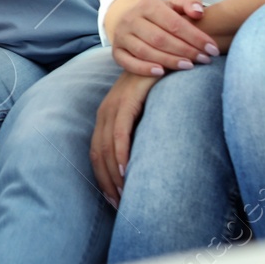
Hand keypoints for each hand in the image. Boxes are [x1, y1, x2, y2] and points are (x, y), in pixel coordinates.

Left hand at [91, 71, 157, 205]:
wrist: (167, 57)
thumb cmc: (161, 89)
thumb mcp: (147, 113)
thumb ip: (141, 133)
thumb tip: (145, 162)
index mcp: (106, 116)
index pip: (97, 153)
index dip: (102, 178)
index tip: (112, 200)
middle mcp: (105, 111)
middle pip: (98, 154)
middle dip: (106, 182)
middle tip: (119, 206)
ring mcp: (113, 105)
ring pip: (106, 147)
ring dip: (113, 174)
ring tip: (123, 196)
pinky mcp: (127, 100)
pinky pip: (119, 132)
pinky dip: (120, 153)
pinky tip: (126, 170)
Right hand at [106, 0, 217, 76]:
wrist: (129, 18)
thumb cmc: (159, 15)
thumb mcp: (174, 4)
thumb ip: (189, 3)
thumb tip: (198, 13)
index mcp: (147, 5)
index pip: (174, 23)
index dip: (195, 37)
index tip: (212, 49)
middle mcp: (131, 19)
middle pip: (160, 39)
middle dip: (185, 51)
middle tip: (205, 60)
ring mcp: (122, 36)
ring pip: (145, 52)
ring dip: (169, 61)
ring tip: (189, 66)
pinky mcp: (116, 52)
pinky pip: (128, 63)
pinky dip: (144, 69)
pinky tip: (162, 73)